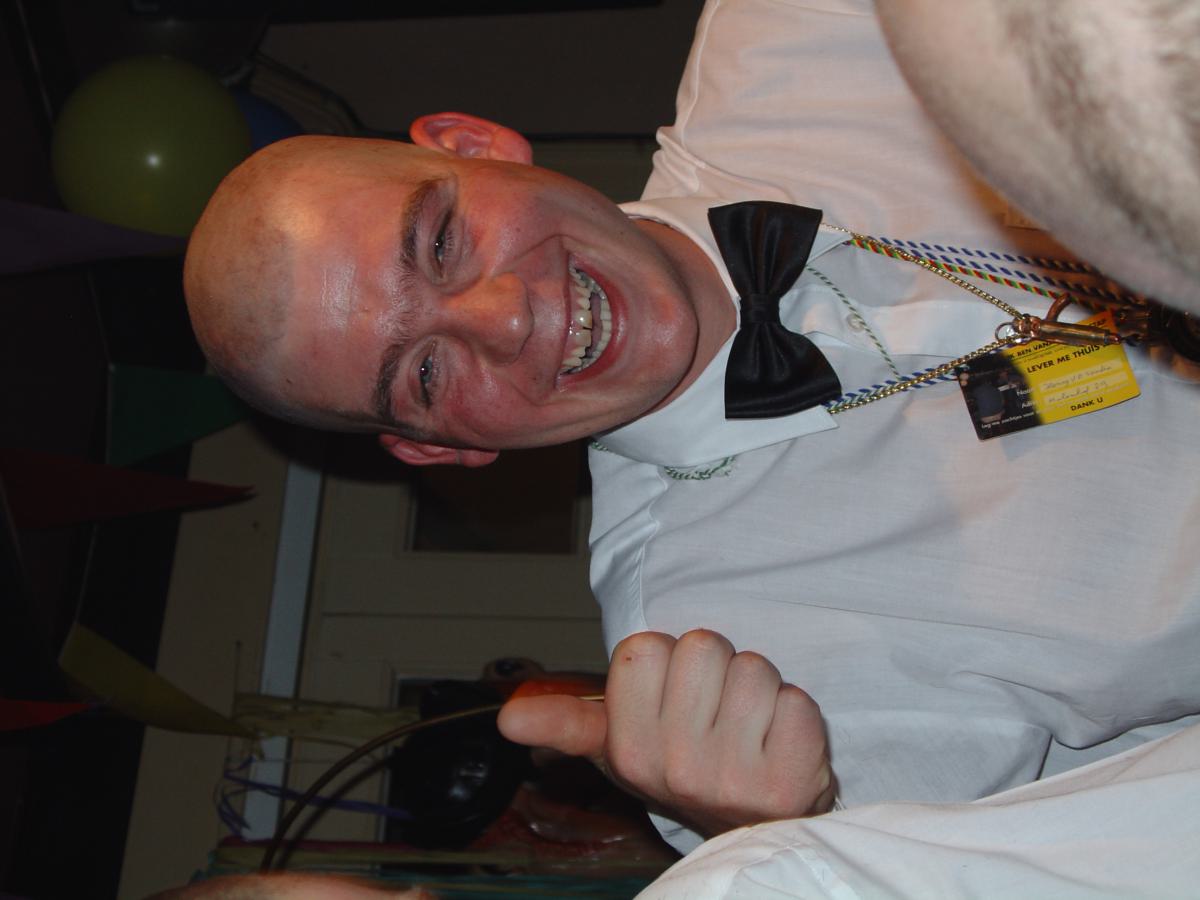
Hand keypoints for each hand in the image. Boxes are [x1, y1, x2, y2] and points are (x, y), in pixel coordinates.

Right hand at [498, 629, 834, 837]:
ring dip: (759, 689)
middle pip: (703, 647)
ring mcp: (733, 779)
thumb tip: (506, 718)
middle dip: (716, 669)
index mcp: (630, 751)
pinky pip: (797, 702)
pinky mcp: (790, 782)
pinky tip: (779, 745)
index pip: (645, 648)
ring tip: (749, 727)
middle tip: (716, 711)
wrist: (752, 829)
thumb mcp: (618, 746)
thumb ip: (567, 721)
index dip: (666, 662)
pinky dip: (795, 715)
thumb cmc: (684, 769)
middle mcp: (676, 768)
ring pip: (754, 668)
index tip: (672, 698)